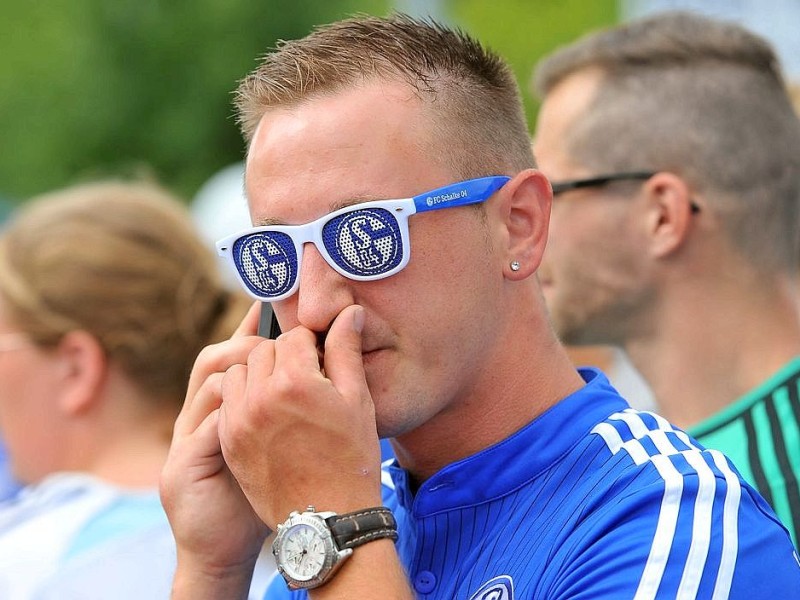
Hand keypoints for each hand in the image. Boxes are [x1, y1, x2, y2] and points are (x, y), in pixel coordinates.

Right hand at [160, 302, 269, 587]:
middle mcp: (200, 416)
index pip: (233, 355)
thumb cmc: (263, 489)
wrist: (229, 546)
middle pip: (214, 358)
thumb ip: (292, 402)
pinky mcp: (181, 468)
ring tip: (276, 373)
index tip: (276, 303)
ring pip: (208, 384)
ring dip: (244, 373)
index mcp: (224, 407)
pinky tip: (261, 412)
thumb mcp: (280, 440)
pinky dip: (233, 415)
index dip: (252, 328)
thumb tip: (321, 367)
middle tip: (284, 339)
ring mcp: (186, 440)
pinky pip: (205, 429)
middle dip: (249, 343)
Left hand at [218, 304, 382, 528]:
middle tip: (305, 378)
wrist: (327, 517)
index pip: (295, 336)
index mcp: (295, 382)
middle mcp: (260, 397)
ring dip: (258, 375)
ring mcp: (239, 420)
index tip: (322, 360)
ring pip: (239, 372)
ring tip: (283, 394)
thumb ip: (346, 350)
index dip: (313, 344)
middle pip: (264, 350)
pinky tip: (267, 414)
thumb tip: (348, 312)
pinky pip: (228, 402)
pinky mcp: (229, 441)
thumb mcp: (357, 400)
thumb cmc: (351, 458)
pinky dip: (244, 399)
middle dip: (284, 357)